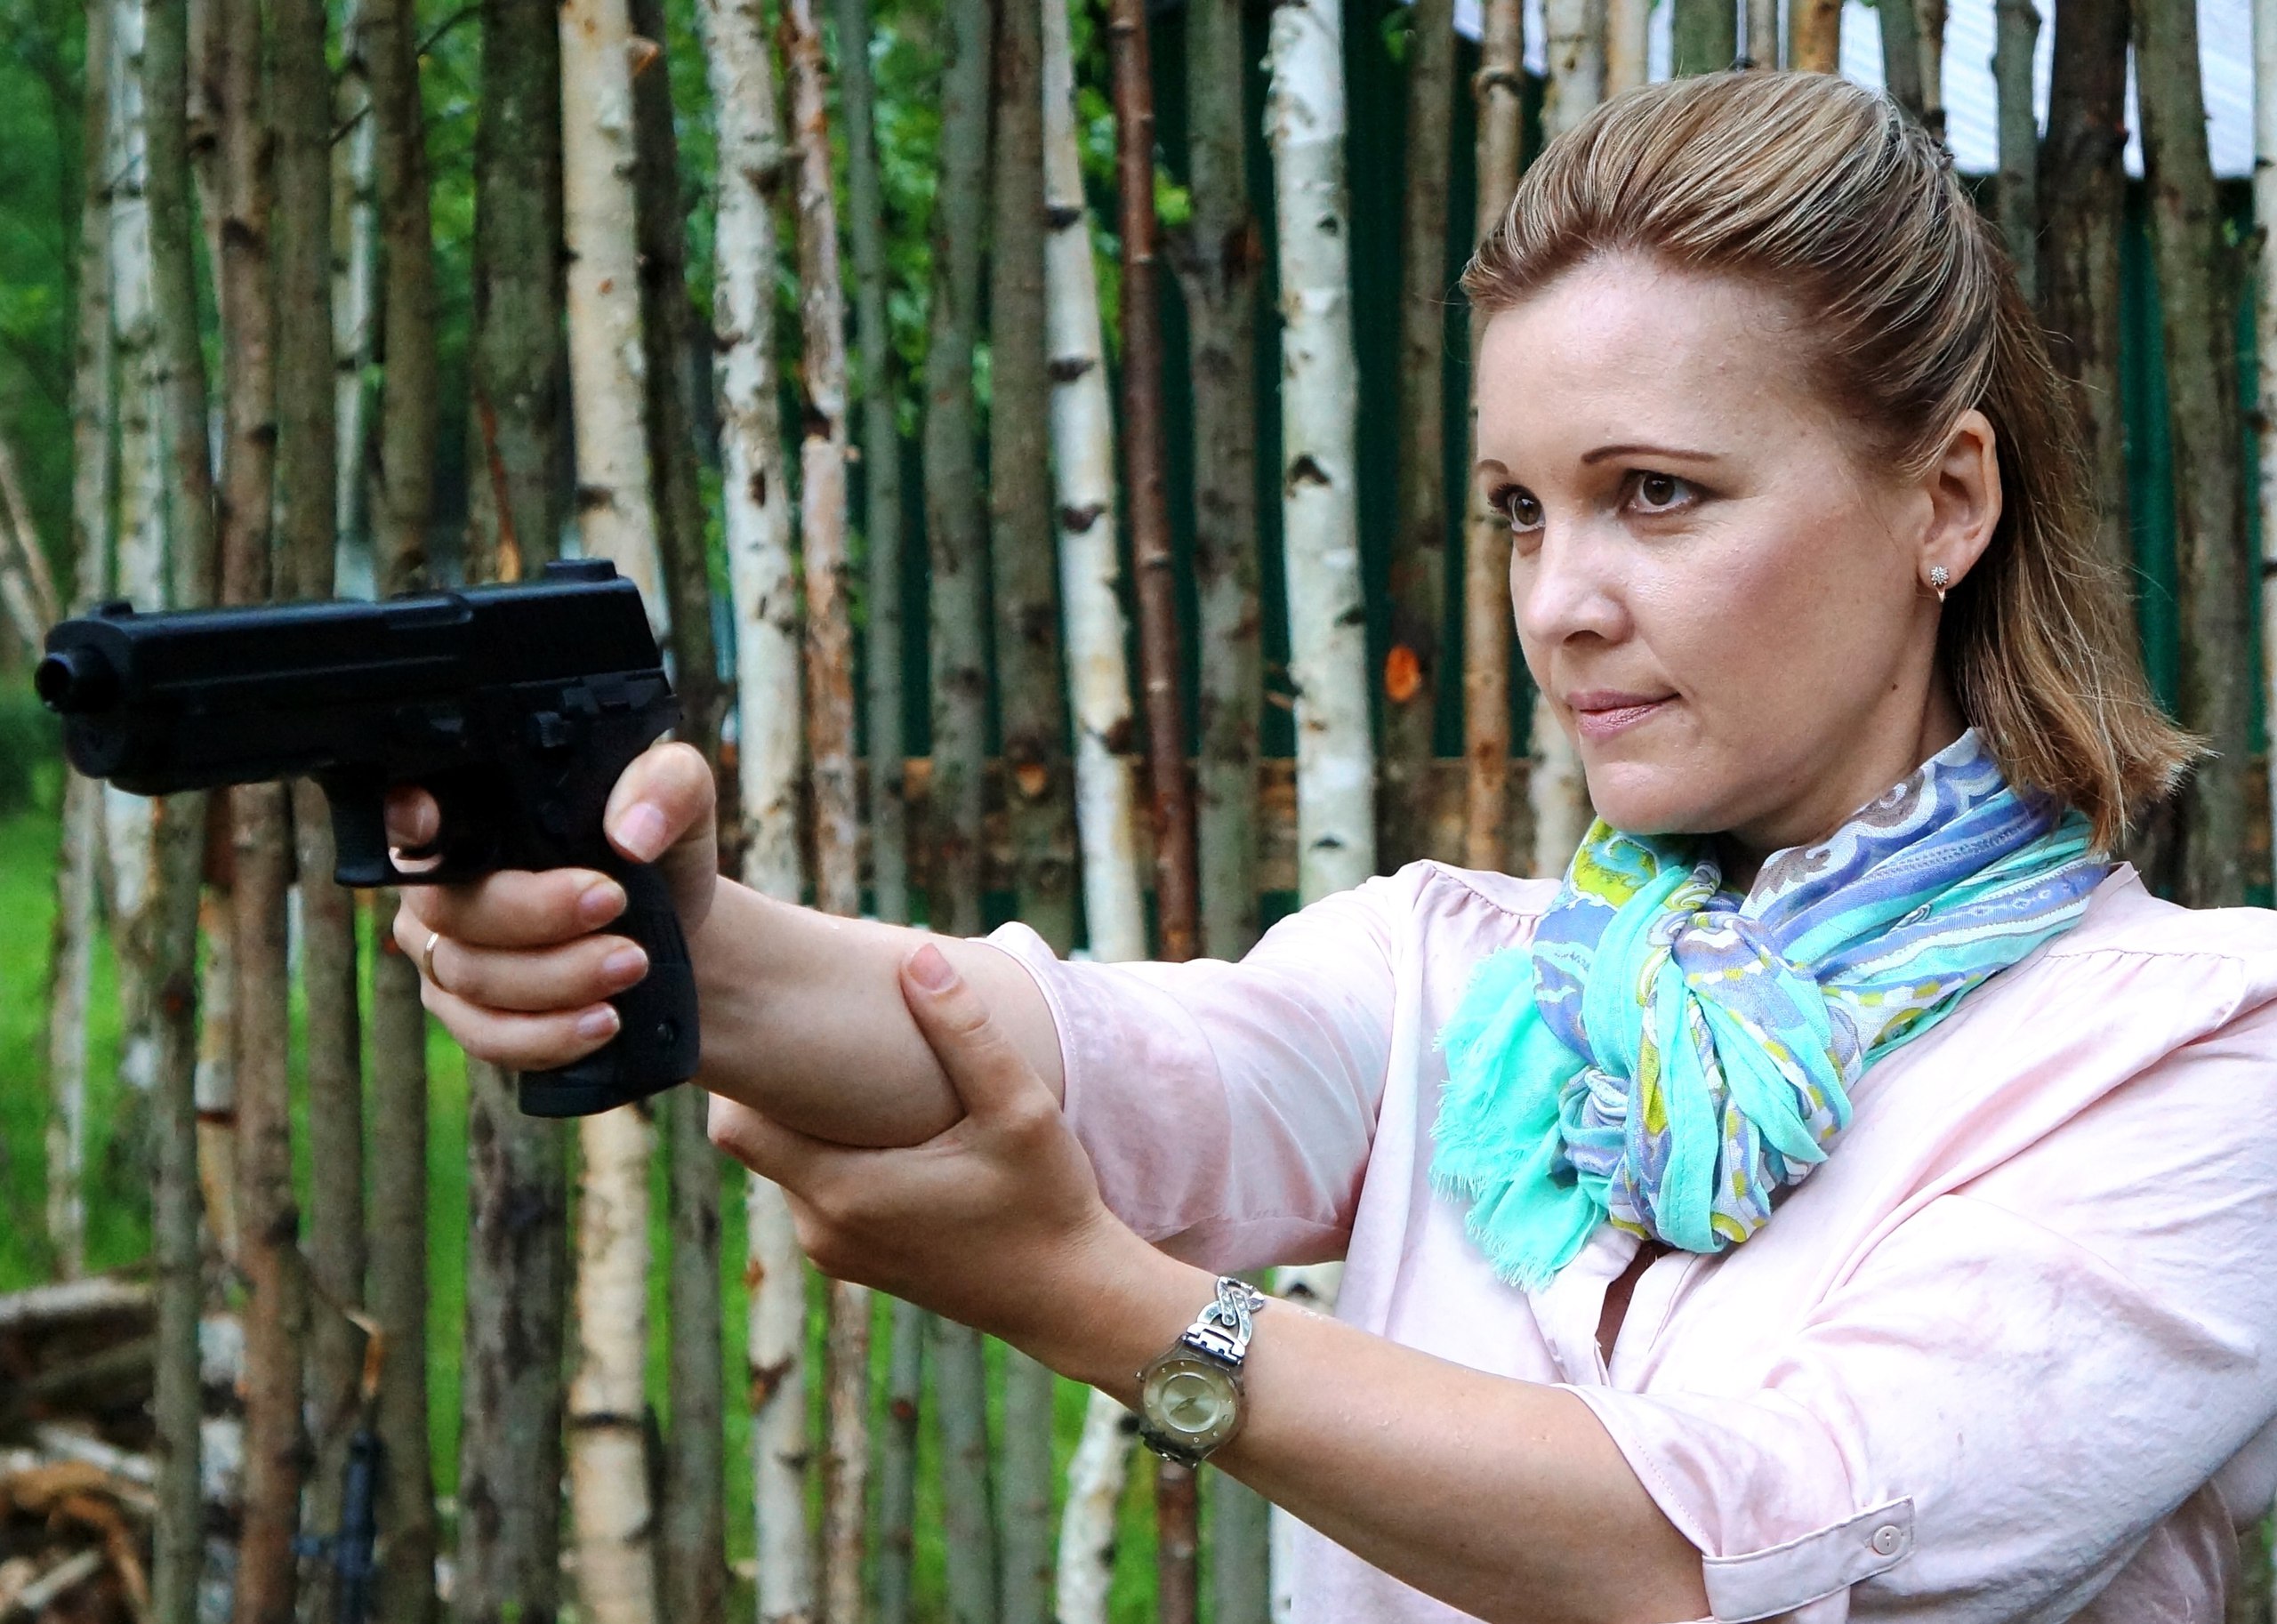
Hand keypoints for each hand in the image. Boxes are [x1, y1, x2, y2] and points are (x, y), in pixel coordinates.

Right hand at [387, 740, 719, 1072]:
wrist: (679, 932)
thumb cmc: (659, 850)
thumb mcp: (681, 800)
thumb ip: (665, 786)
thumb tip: (630, 835)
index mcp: (471, 814)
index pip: (406, 809)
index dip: (401, 816)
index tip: (428, 821)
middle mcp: (439, 884)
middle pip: (453, 908)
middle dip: (537, 914)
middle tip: (616, 906)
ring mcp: (445, 955)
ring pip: (473, 979)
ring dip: (558, 979)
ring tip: (632, 965)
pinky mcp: (470, 1016)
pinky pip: (487, 1037)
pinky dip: (547, 1035)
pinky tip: (601, 1022)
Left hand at [707, 942, 1142, 1362]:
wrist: (1070, 1300)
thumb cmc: (1047, 1203)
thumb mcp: (1018, 1110)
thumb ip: (965, 1032)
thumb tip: (917, 954)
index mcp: (846, 1192)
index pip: (736, 1126)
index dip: (740, 1074)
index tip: (769, 1023)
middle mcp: (823, 1229)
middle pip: (754, 1142)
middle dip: (775, 1089)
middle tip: (806, 1027)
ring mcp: (835, 1251)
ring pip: (785, 1166)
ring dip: (806, 1124)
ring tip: (844, 1070)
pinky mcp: (855, 1261)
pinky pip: (813, 1194)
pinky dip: (828, 1156)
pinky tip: (877, 1121)